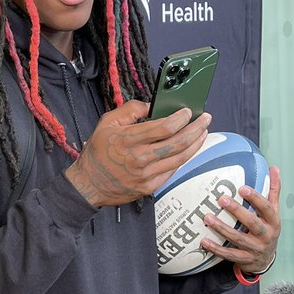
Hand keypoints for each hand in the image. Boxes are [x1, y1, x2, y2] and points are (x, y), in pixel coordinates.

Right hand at [64, 100, 210, 206]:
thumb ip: (130, 110)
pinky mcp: (149, 187)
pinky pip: (172, 170)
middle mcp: (139, 159)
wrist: (88, 185)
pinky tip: (188, 149)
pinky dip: (182, 158)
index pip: (164, 128)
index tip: (188, 112)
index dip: (181, 118)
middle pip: (177, 143)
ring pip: (179, 158)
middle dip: (196, 129)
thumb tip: (152, 105)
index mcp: (128, 140)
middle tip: (205, 119)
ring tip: (202, 133)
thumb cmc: (97, 153)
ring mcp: (146, 175)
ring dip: (195, 144)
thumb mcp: (107, 123)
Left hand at [199, 166, 281, 273]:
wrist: (266, 260)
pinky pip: (229, 254)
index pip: (267, 208)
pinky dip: (216, 249)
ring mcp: (255, 249)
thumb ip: (273, 191)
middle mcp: (266, 235)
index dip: (256, 198)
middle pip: (252, 223)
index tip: (242, 188)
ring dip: (222, 228)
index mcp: (273, 222)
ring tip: (208, 217)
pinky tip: (204, 241)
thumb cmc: (267, 230)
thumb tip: (274, 168)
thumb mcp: (273, 212)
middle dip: (237, 211)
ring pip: (238, 239)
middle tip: (222, 199)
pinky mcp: (244, 259)